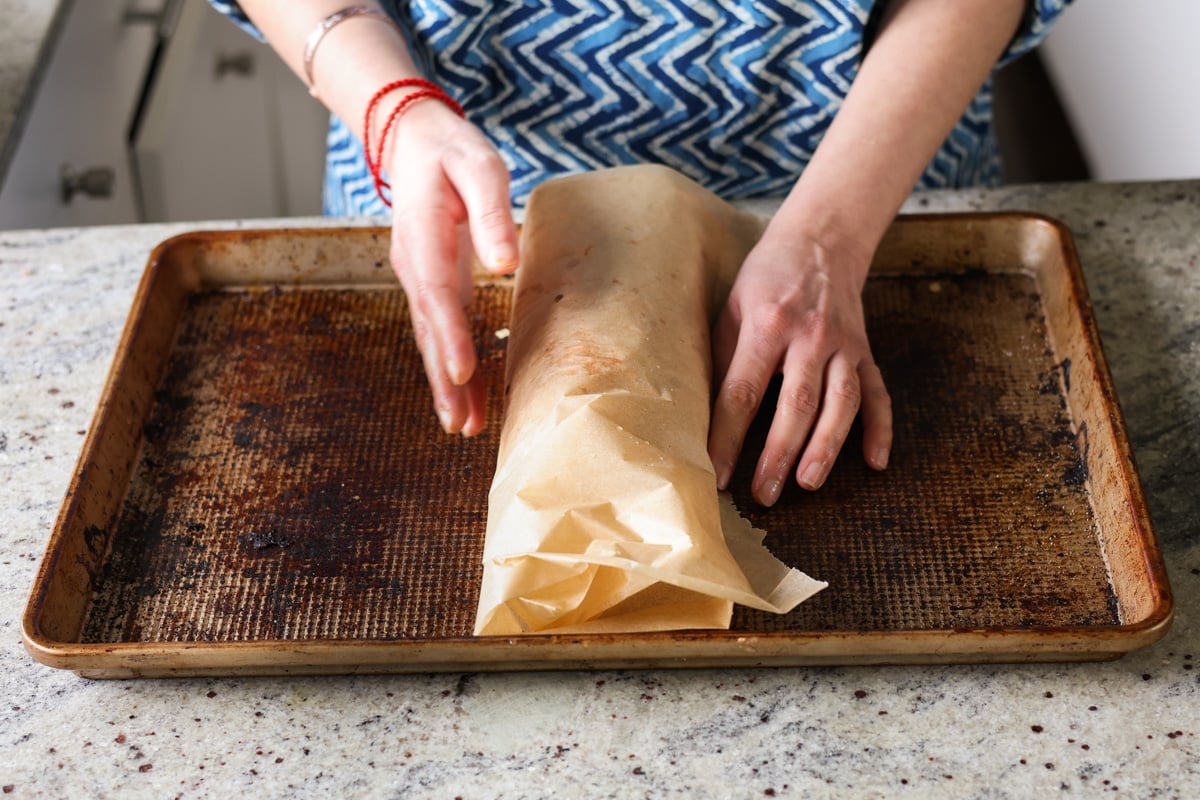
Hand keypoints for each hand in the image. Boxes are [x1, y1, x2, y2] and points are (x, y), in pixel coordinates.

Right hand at [383, 100, 518, 436]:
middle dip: (443, 380)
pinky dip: (449, 364)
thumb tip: (505, 264)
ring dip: (445, 383)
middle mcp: (414, 265)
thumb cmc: (451, 151)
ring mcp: (418, 277)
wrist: (413, 140)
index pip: (436, 294)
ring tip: (463, 426)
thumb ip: (490, 211)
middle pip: (428, 330)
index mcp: (423, 236)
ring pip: (430, 338)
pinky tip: (464, 394)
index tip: (460, 371)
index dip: (449, 335)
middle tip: (459, 424)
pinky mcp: (431, 283)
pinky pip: (439, 330)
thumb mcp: (478, 166)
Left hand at [707, 230, 891, 505]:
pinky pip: (877, 394)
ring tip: (808, 482)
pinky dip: (880, 430)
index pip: (744, 391)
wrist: (823, 238)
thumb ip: (724, 357)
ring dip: (826, 447)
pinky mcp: (865, 350)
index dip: (728, 436)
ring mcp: (844, 345)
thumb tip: (704, 415)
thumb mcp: (733, 306)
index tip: (717, 472)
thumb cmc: (767, 277)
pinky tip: (875, 463)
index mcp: (768, 325)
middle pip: (795, 405)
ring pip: (840, 404)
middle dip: (778, 454)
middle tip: (763, 494)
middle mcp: (810, 336)